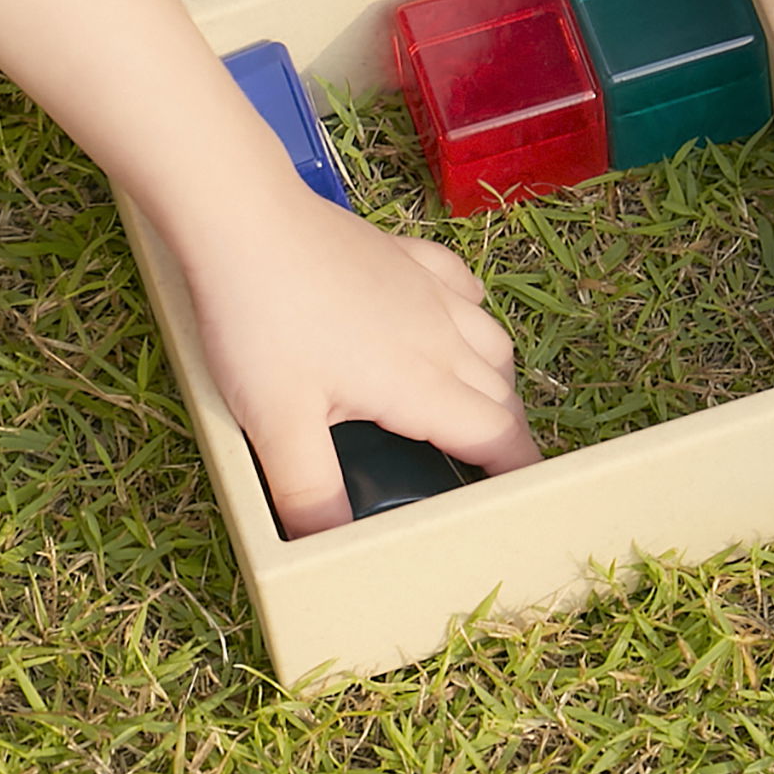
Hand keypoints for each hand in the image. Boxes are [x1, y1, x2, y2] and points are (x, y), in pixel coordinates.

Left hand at [179, 186, 541, 538]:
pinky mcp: (407, 256)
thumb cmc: (262, 323)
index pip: (494, 433)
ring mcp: (428, 290)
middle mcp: (441, 335)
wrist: (248, 222)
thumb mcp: (275, 423)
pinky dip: (471, 314)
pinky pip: (463, 288)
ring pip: (491, 339)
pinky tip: (452, 319)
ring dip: (495, 378)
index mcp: (420, 382)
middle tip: (488, 464)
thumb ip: (309, 492)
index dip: (516, 467)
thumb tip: (329, 550)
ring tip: (475, 401)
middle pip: (500, 391)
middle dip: (506, 431)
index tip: (525, 492)